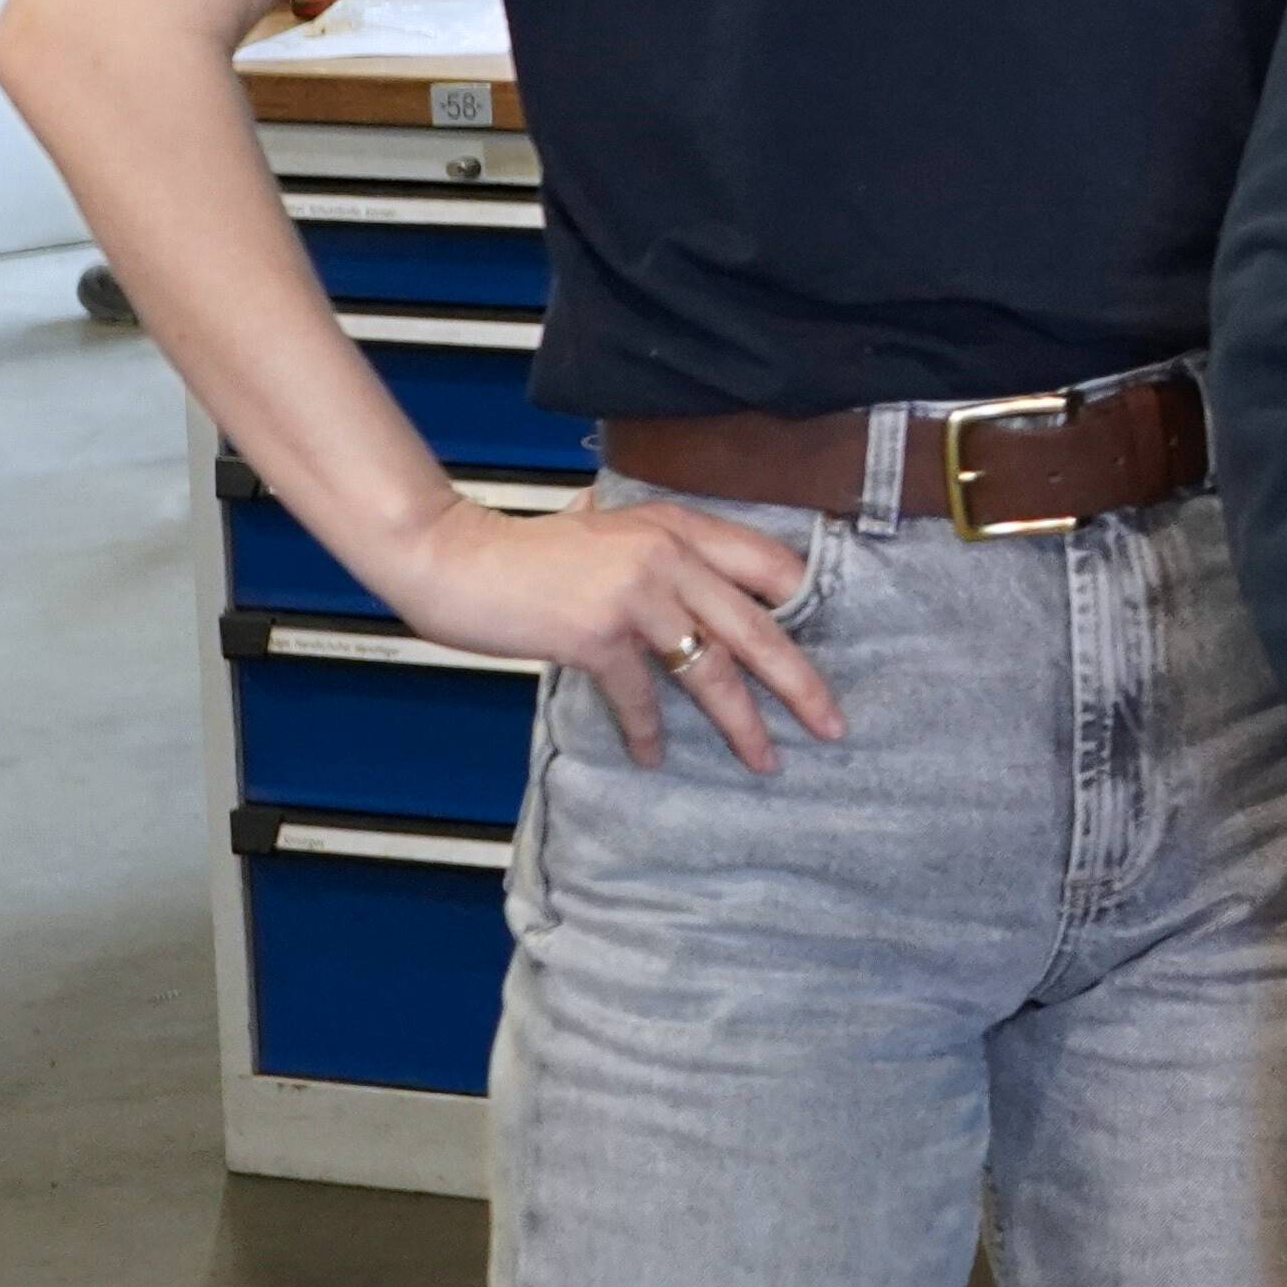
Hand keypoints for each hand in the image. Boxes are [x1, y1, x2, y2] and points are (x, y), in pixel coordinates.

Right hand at [381, 493, 839, 774]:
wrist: (455, 557)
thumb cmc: (530, 553)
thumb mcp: (611, 532)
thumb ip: (660, 551)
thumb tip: (705, 592)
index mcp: (680, 526)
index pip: (769, 564)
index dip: (804, 605)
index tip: (827, 645)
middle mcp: (670, 556)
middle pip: (759, 627)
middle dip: (800, 682)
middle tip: (832, 724)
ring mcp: (637, 595)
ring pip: (711, 669)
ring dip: (742, 722)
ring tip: (765, 759)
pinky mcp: (598, 634)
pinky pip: (640, 695)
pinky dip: (647, 731)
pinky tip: (654, 756)